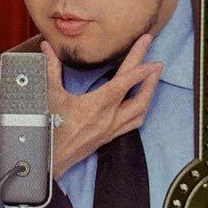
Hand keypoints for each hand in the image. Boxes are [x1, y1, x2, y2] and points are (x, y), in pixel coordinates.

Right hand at [44, 34, 162, 178]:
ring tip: (155, 79)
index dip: (140, 71)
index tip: (153, 61)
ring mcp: (112, 129)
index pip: (123, 85)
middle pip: (138, 97)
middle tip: (160, 62)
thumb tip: (47, 48)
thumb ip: (51, 68)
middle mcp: (108, 119)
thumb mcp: (50, 95)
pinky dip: (141, 109)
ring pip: (140, 112)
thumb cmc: (48, 128)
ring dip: (149, 94)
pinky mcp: (110, 136)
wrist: (49, 159)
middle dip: (150, 77)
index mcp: (95, 106)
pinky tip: (142, 101)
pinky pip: (134, 123)